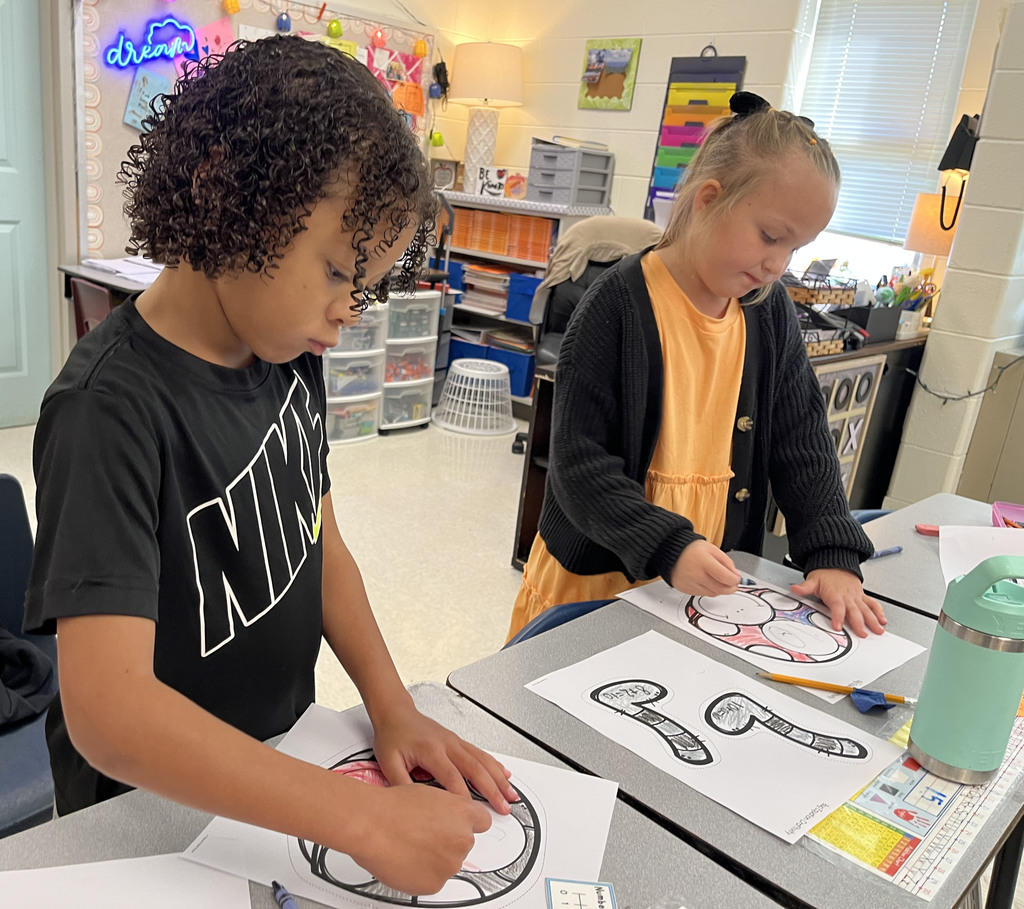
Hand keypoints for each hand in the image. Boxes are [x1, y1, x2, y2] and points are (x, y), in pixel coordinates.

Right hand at [347, 780, 492, 894]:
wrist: (372, 825)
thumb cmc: (393, 807)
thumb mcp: (430, 793)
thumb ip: (449, 808)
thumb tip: (451, 816)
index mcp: (463, 813)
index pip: (483, 822)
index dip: (468, 824)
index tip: (462, 826)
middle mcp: (462, 839)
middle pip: (463, 843)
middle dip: (448, 841)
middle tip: (424, 834)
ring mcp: (450, 864)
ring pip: (448, 862)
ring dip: (435, 858)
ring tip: (411, 845)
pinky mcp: (435, 884)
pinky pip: (434, 879)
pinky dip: (423, 873)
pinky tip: (407, 859)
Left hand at [371, 702, 518, 814]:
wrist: (396, 714)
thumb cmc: (392, 736)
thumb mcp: (388, 763)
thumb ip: (401, 785)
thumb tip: (412, 807)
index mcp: (431, 750)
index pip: (452, 777)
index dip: (463, 797)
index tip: (472, 814)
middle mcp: (447, 744)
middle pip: (475, 768)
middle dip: (492, 790)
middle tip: (503, 808)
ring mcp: (455, 742)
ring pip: (482, 760)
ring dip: (499, 778)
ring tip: (511, 794)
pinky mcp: (458, 741)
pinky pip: (480, 753)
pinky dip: (495, 765)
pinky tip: (504, 774)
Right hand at [669, 541, 741, 595]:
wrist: (671, 552)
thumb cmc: (691, 550)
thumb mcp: (713, 549)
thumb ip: (727, 562)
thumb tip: (736, 576)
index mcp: (704, 562)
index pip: (726, 578)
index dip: (735, 580)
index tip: (737, 578)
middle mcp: (696, 575)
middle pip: (720, 589)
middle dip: (730, 587)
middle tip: (732, 583)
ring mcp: (690, 584)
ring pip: (712, 593)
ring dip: (719, 589)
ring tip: (718, 580)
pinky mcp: (685, 589)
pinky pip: (702, 594)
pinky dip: (708, 590)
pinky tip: (706, 581)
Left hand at [791, 568, 886, 636]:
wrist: (835, 561)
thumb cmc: (824, 573)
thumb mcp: (812, 580)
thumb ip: (804, 587)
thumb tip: (794, 588)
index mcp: (835, 594)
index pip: (837, 607)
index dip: (837, 617)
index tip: (837, 626)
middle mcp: (847, 596)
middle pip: (854, 611)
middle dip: (859, 623)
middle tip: (862, 633)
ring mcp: (856, 596)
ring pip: (866, 609)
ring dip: (873, 619)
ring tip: (878, 630)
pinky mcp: (862, 595)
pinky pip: (872, 603)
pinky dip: (879, 611)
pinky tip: (882, 620)